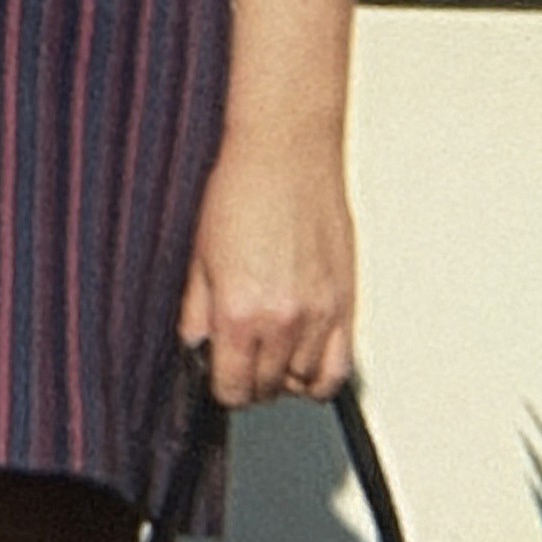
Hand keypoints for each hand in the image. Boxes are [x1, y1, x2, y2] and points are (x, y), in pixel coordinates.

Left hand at [177, 126, 356, 408]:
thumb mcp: (197, 256)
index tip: (217, 375)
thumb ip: (195, 314)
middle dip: (251, 382)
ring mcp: (320, 313)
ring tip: (270, 350)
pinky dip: (321, 373)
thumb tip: (195, 349)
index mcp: (238, 312)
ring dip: (285, 375)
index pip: (233, 387)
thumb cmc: (240, 190)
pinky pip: (341, 366)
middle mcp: (283, 320)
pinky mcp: (347, 301)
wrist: (284, 151)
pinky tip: (304, 355)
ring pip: (305, 383)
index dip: (221, 387)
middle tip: (239, 359)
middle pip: (269, 389)